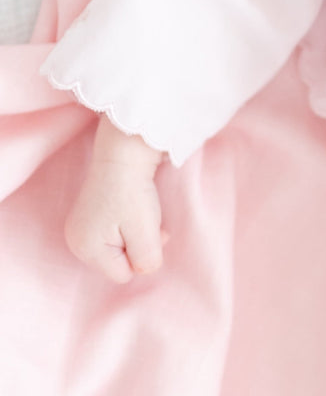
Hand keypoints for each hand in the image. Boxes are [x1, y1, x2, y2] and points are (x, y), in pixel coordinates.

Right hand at [65, 116, 166, 283]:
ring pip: (119, 247)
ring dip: (136, 234)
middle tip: (149, 220)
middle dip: (138, 245)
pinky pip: (114, 232)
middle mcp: (76, 241)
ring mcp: (80, 227)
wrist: (124, 151)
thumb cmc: (134, 191)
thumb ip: (147, 259)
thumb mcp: (145, 231)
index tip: (148, 229)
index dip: (141, 255)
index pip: (123, 274)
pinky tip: (132, 207)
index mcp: (85, 249)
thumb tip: (147, 270)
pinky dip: (128, 224)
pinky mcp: (89, 214)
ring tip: (141, 211)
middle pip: (119, 261)